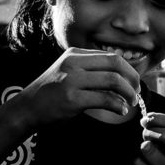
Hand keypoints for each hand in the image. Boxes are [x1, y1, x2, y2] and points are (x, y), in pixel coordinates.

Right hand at [16, 48, 139, 128]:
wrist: (27, 108)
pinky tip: (121, 111)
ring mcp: (71, 79)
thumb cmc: (53, 93)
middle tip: (137, 93)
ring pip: (113, 80)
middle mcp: (73, 62)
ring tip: (131, 103)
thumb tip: (124, 78)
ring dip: (128, 93)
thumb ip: (92, 71)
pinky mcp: (71, 98)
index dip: (129, 70)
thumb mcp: (70, 72)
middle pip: (116, 64)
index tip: (135, 83)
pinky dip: (119, 106)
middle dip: (133, 79)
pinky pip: (105, 99)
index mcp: (75, 53)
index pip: (112, 56)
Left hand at [134, 112, 164, 164]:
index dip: (159, 118)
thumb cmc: (159, 163)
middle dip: (149, 132)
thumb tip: (146, 118)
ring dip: (141, 148)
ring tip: (143, 154)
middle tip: (143, 136)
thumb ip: (161, 131)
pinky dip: (135, 163)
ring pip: (148, 148)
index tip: (146, 119)